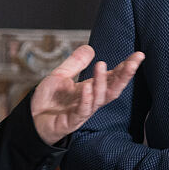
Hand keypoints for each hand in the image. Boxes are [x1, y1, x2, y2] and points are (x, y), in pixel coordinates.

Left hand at [29, 45, 143, 145]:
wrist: (31, 121)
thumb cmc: (47, 101)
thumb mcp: (60, 76)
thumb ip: (75, 63)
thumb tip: (90, 48)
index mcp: (90, 89)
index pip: (112, 78)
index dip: (125, 68)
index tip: (138, 55)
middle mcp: (90, 100)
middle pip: (113, 89)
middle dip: (124, 76)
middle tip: (133, 62)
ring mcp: (82, 112)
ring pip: (99, 99)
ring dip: (102, 82)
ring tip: (101, 65)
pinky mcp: (71, 121)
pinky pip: (82, 111)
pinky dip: (86, 99)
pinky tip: (88, 88)